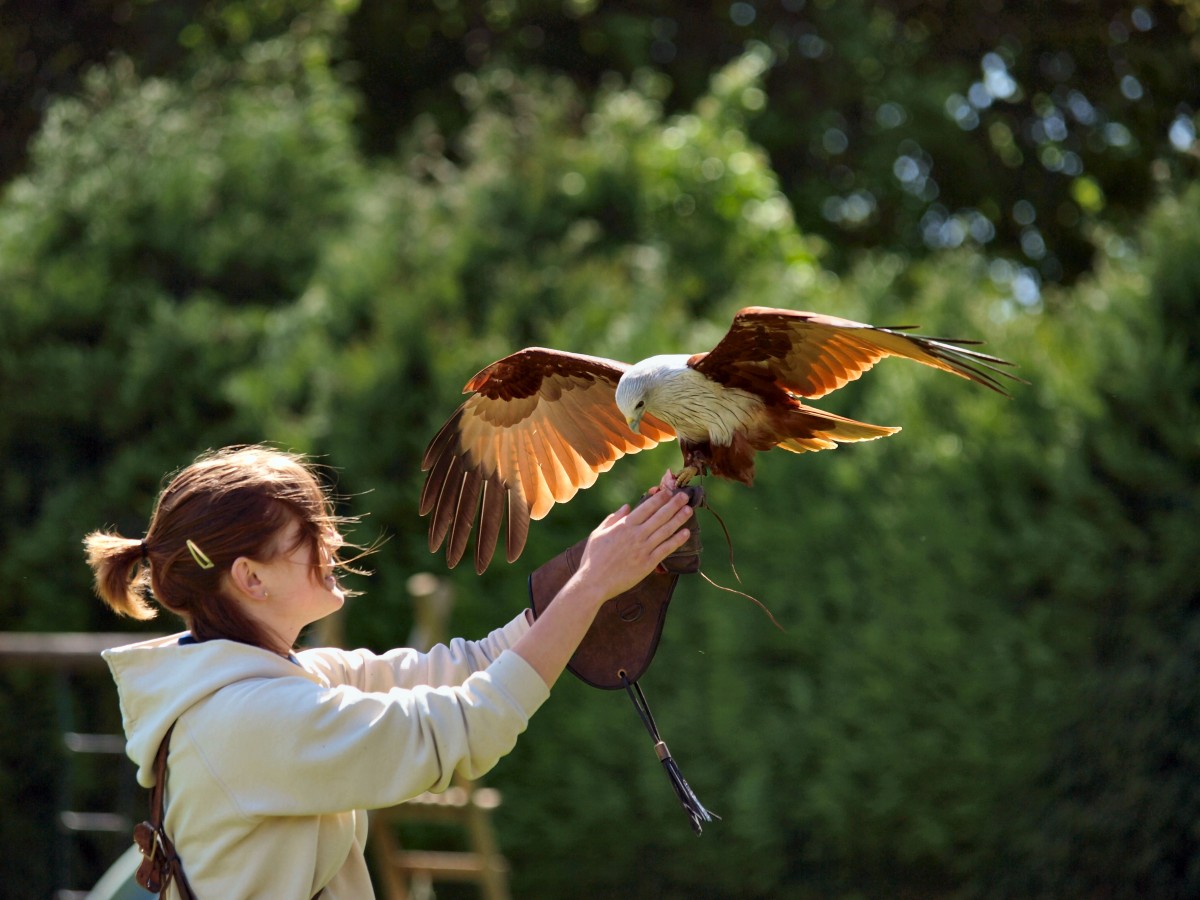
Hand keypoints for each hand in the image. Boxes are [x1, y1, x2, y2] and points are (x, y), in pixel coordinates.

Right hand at [573, 473, 691, 606]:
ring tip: (689, 510)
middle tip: (684, 496)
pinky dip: (677, 540)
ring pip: (665, 530)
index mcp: (624, 526)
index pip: (646, 508)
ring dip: (678, 519)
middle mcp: (636, 535)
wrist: (594, 582)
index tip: (668, 491)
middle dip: (673, 504)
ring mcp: (643, 549)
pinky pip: (665, 549)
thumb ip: (613, 518)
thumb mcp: (598, 533)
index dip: (659, 499)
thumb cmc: (593, 558)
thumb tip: (627, 506)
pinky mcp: (648, 563)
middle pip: (659, 516)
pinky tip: (686, 533)